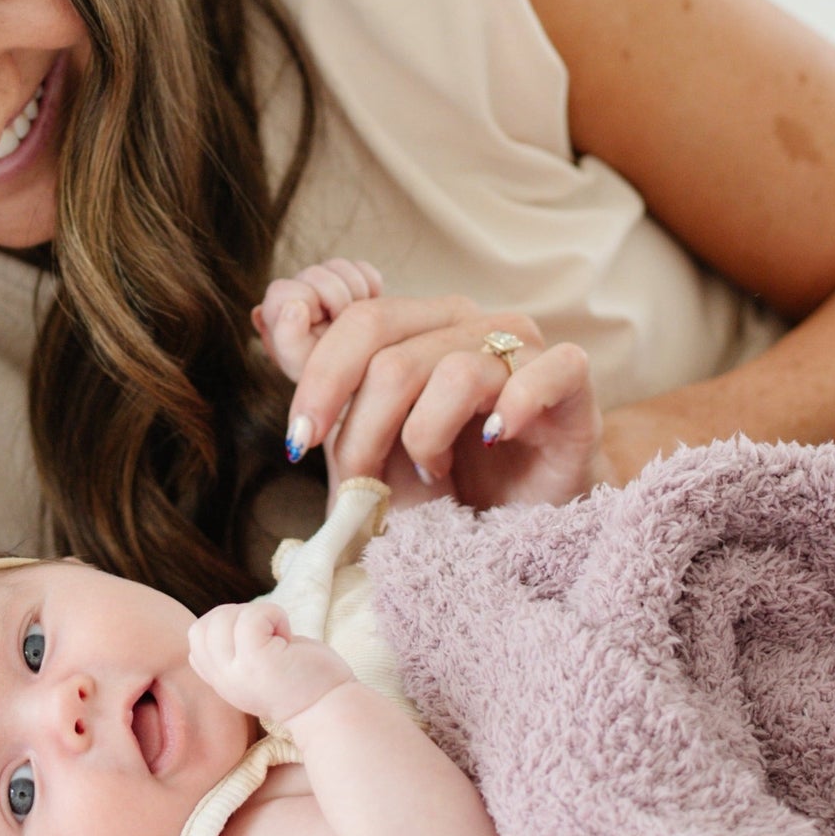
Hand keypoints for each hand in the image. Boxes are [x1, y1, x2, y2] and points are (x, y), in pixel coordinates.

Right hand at [188, 601, 354, 723]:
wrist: (331, 710)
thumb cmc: (303, 680)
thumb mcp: (255, 667)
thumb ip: (234, 650)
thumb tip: (227, 616)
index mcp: (221, 680)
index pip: (196, 638)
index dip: (223, 625)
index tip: (256, 639)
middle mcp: (223, 680)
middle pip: (203, 625)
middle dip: (237, 615)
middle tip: (268, 635)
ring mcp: (238, 672)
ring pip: (222, 618)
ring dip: (257, 615)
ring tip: (279, 637)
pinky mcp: (258, 663)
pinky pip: (251, 617)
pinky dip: (273, 615)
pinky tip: (288, 636)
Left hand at [260, 267, 611, 507]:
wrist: (514, 525)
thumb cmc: (438, 480)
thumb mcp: (363, 436)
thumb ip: (316, 375)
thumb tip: (263, 310)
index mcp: (417, 326)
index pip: (358, 320)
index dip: (319, 378)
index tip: (299, 439)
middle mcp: (467, 325)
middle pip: (392, 351)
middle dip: (362, 426)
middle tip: (360, 480)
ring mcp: (522, 349)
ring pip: (453, 373)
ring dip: (426, 440)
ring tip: (432, 473)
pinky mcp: (571, 383)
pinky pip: (543, 374)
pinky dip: (511, 411)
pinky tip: (490, 441)